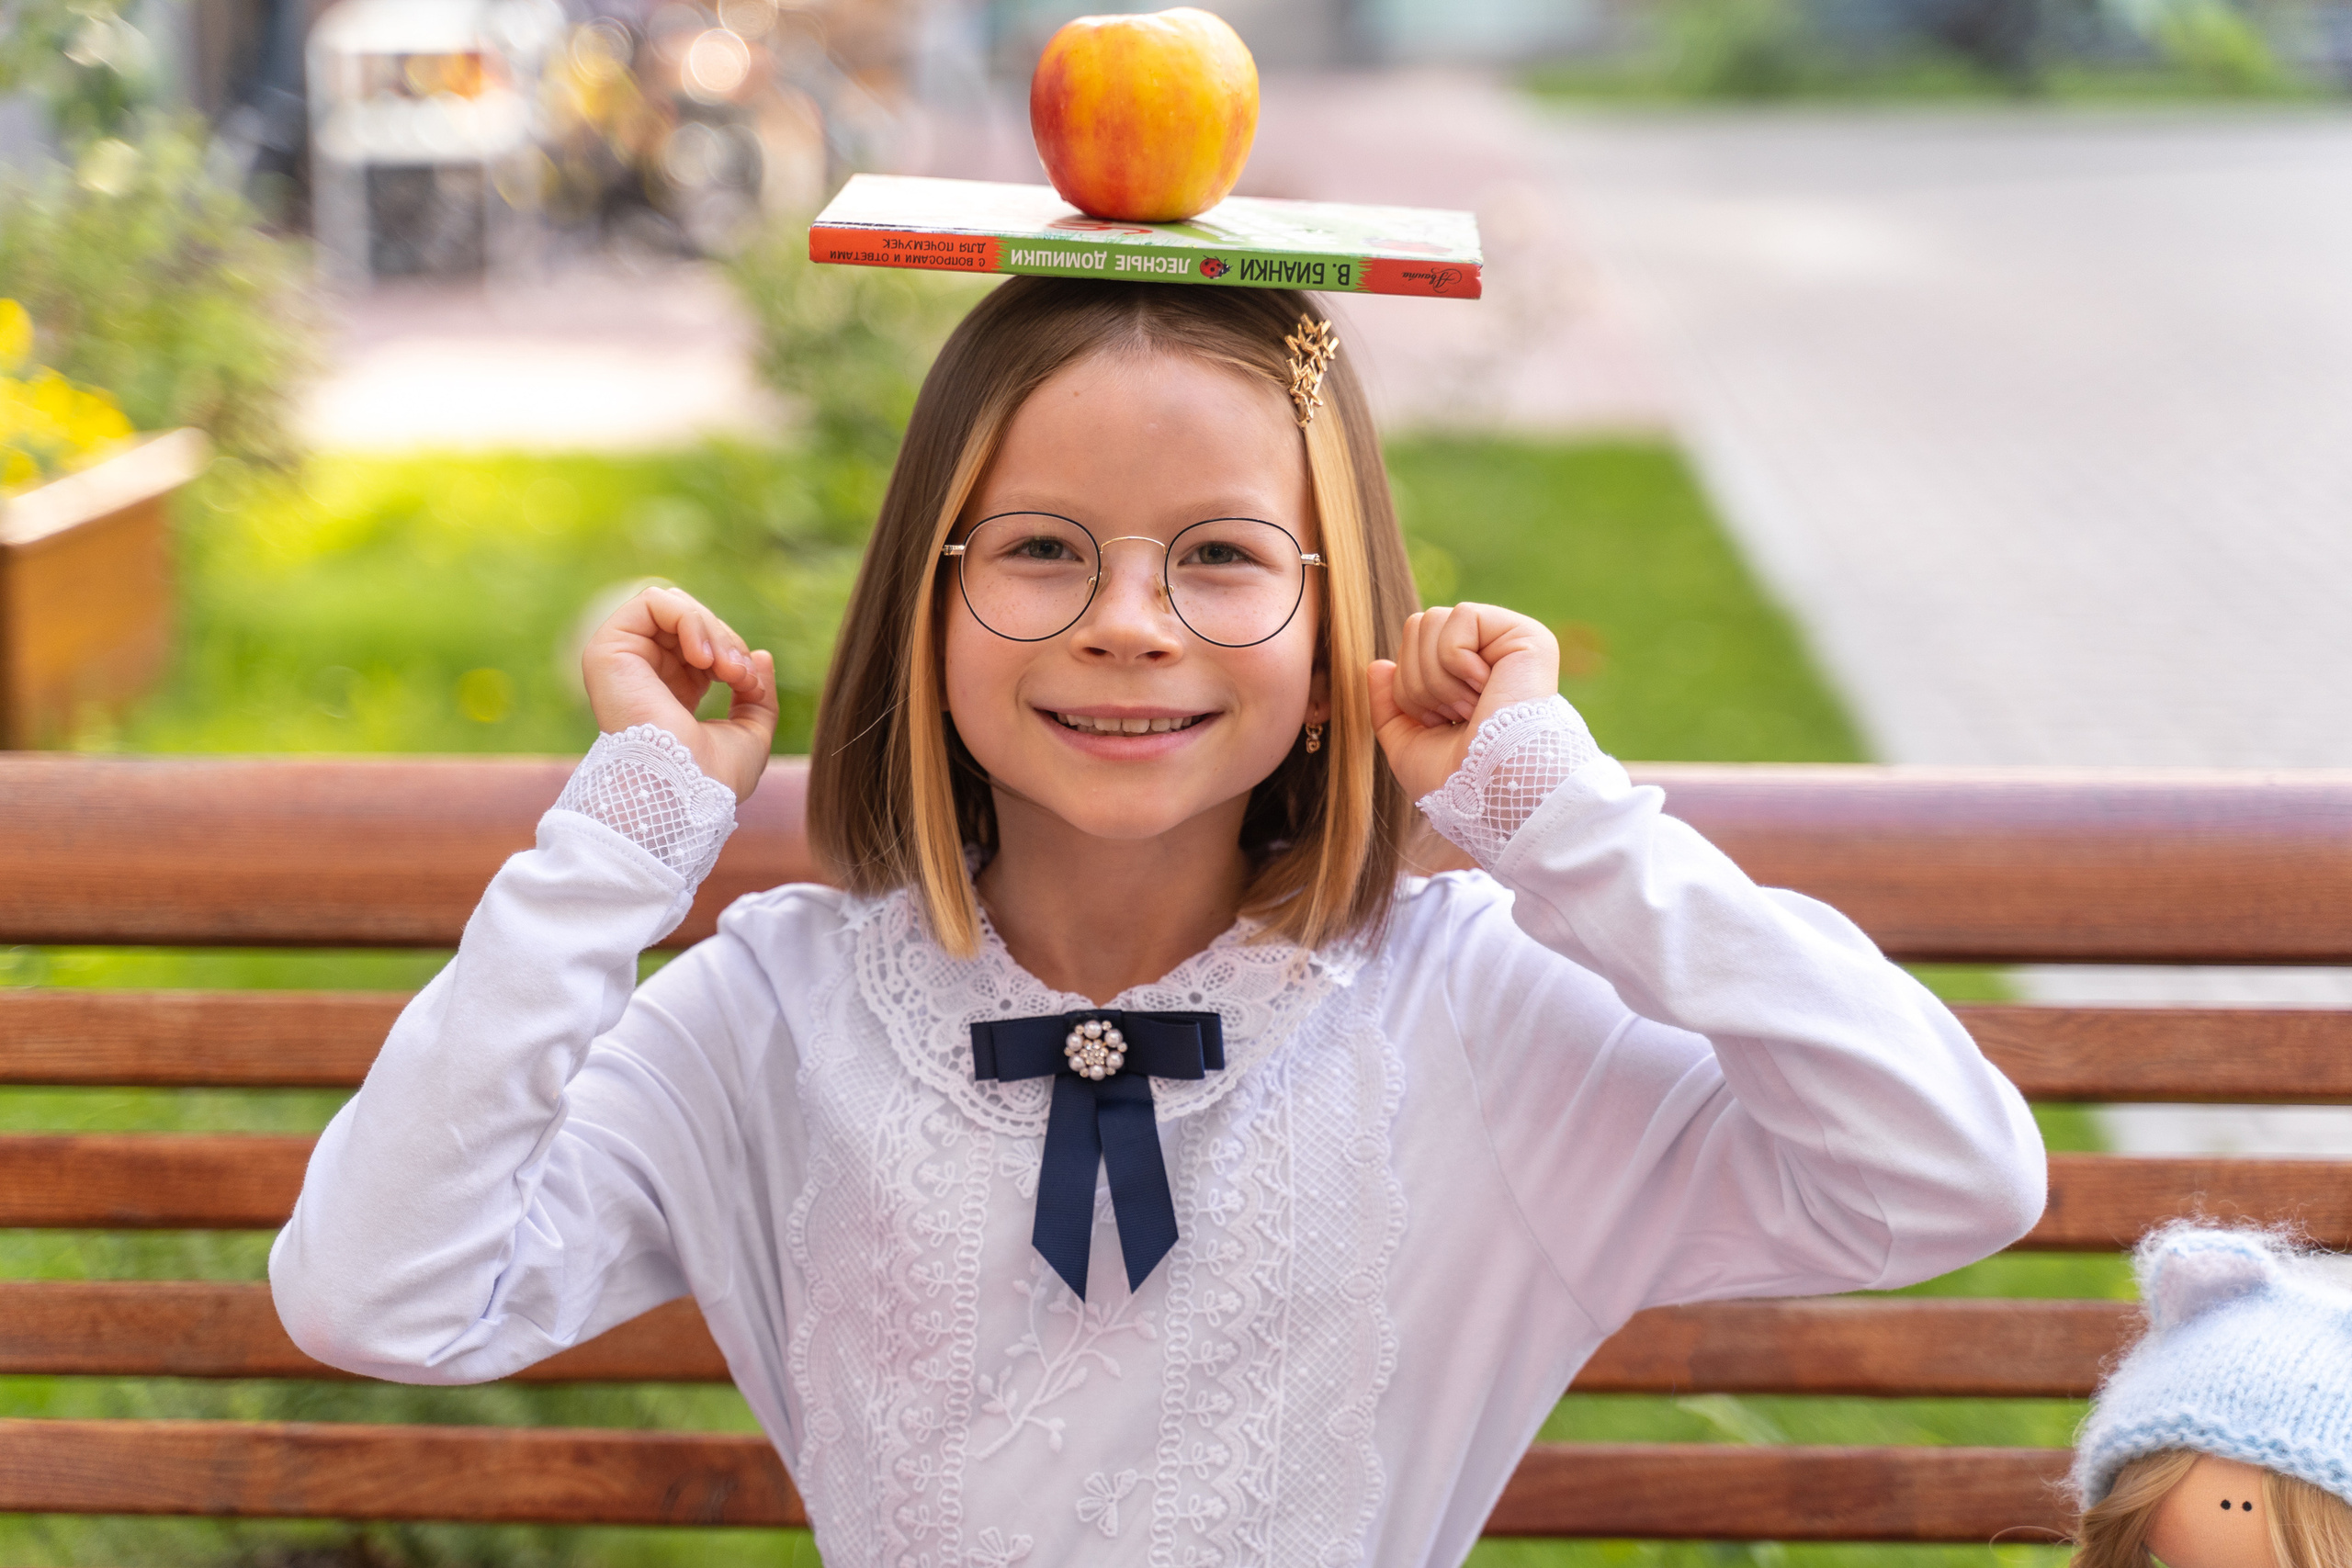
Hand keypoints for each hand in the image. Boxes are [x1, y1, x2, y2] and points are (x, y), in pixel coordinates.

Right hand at [581, 586, 778, 802]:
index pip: (702, 642)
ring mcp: (623, 659)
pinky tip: (703, 657)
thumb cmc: (714, 777)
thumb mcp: (750, 732)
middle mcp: (643, 673)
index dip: (733, 651)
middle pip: (689, 621)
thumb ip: (757, 694)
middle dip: (726, 639)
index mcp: (670, 692)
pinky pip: (653, 601)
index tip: (750, 683)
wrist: (684, 792)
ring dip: (712, 630)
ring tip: (725, 668)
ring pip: (674, 607)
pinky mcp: (608, 648)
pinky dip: (690, 619)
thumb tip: (761, 656)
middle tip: (741, 675)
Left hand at [1368, 603, 1559, 802]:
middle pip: (1417, 626)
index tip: (1441, 724)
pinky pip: (1461, 617)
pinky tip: (1487, 691)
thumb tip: (1379, 664)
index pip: (1410, 646)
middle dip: (1419, 682)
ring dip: (1438, 678)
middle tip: (1456, 716)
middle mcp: (1490, 655)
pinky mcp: (1527, 635)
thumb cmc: (1455, 783)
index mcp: (1466, 678)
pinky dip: (1458, 662)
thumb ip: (1389, 707)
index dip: (1408, 689)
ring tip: (1471, 707)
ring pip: (1432, 620)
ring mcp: (1510, 643)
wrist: (1490, 793)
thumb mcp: (1408, 745)